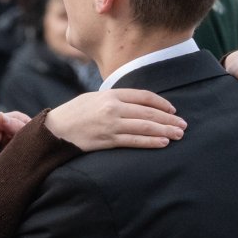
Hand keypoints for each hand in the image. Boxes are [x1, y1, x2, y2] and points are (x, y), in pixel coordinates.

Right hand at [44, 89, 184, 150]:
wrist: (54, 130)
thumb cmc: (74, 113)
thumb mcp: (94, 98)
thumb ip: (115, 100)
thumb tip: (137, 106)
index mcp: (111, 94)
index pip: (144, 96)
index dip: (162, 103)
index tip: (173, 110)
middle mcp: (112, 108)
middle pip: (148, 112)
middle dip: (169, 119)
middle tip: (183, 125)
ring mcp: (110, 125)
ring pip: (144, 127)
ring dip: (164, 131)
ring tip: (178, 135)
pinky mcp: (107, 141)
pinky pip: (133, 141)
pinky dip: (150, 142)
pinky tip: (162, 143)